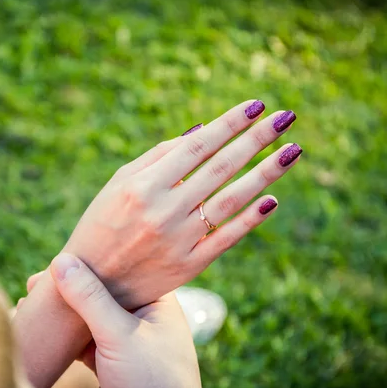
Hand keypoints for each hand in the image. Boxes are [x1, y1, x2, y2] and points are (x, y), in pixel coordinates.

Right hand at [14, 100, 299, 387]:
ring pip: (231, 201)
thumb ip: (156, 158)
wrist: (93, 282)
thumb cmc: (103, 224)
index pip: (196, 147)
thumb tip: (200, 132)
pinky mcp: (190, 265)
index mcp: (142, 186)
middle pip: (220, 168)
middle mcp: (163, 211)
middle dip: (256, 139)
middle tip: (285, 116)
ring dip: (265, 173)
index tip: (255, 105)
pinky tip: (272, 199)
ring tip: (292, 150)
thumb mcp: (117, 185)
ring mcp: (179, 240)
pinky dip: (251, 219)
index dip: (228, 124)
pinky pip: (227, 238)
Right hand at [50, 253, 202, 387]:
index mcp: (158, 302)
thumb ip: (90, 298)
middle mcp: (145, 318)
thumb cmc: (152, 382)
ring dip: (64, 312)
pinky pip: (85, 341)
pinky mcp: (113, 362)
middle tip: (36, 284)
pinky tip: (44, 327)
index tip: (57, 259)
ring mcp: (128, 341)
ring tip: (32, 301)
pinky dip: (64, 335)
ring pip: (91, 317)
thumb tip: (61, 261)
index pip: (123, 270)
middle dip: (70, 288)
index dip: (91, 262)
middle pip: (102, 293)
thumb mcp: (119, 334)